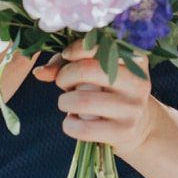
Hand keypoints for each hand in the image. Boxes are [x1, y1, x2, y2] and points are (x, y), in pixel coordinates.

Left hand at [36, 39, 157, 154]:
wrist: (137, 125)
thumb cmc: (109, 90)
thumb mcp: (97, 70)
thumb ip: (67, 64)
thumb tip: (40, 72)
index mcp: (135, 59)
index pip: (100, 46)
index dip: (75, 50)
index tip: (67, 56)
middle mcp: (138, 82)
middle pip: (87, 71)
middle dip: (65, 76)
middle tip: (62, 82)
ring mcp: (132, 108)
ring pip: (83, 100)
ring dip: (64, 101)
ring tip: (67, 102)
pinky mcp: (123, 132)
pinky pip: (84, 129)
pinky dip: (69, 124)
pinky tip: (72, 120)